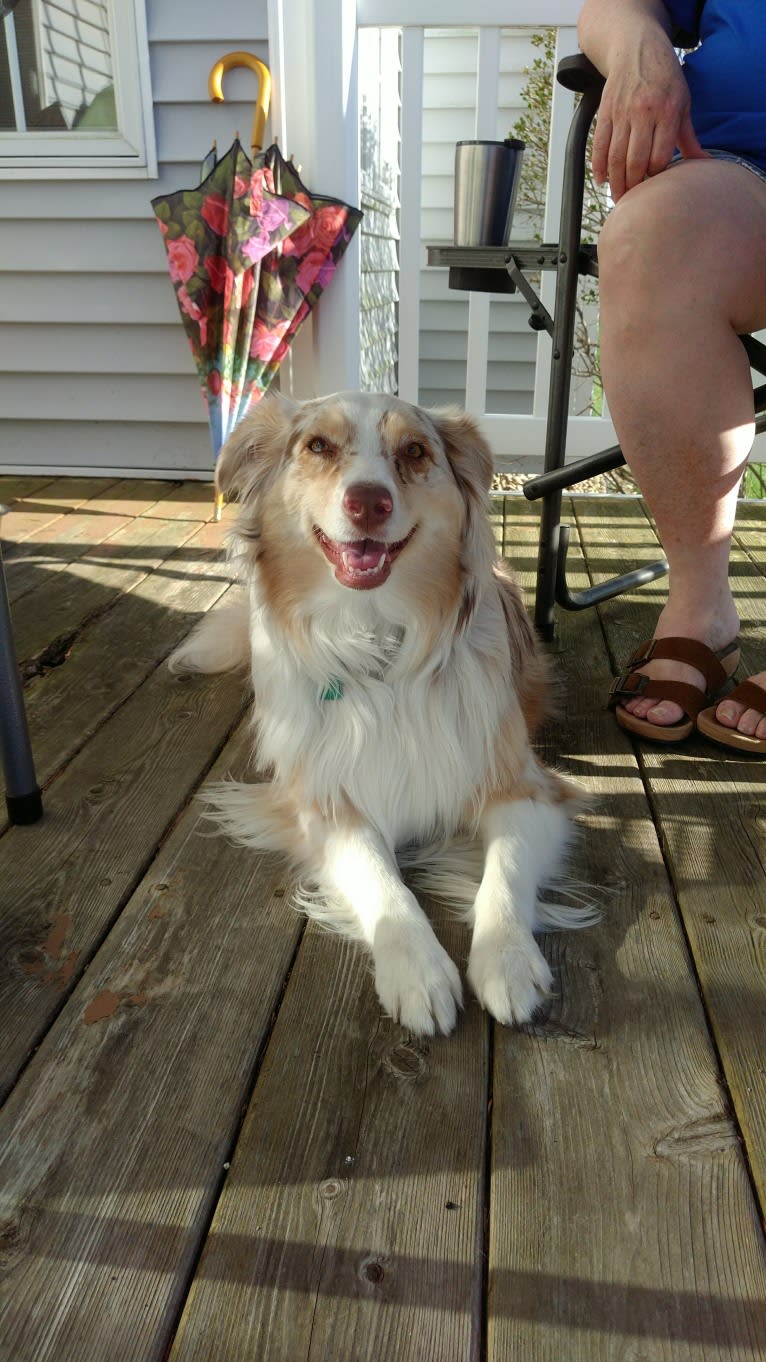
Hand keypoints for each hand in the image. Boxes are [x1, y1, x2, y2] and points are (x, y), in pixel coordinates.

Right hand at [591, 34, 707, 199]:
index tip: (655, 187)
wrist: (636, 48)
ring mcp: (622, 112)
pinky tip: (601, 180)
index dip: (656, 177)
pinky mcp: (605, 112)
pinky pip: (600, 145)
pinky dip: (599, 165)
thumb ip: (689, 137)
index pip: (659, 157)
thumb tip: (704, 163)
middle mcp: (644, 112)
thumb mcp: (683, 103)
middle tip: (634, 202)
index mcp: (667, 111)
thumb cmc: (664, 77)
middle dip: (634, 186)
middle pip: (635, 161)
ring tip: (619, 198)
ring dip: (616, 182)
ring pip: (616, 157)